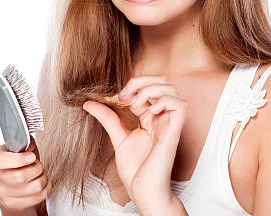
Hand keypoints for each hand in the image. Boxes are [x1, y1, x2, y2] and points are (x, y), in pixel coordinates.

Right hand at [0, 135, 52, 211]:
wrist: (13, 182)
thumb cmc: (18, 161)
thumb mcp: (20, 146)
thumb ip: (25, 142)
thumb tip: (29, 146)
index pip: (0, 161)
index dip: (19, 159)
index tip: (32, 157)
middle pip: (20, 176)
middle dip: (37, 167)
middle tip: (38, 164)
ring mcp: (1, 193)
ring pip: (34, 187)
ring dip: (43, 177)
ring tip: (40, 173)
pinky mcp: (12, 204)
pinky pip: (40, 196)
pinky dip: (46, 187)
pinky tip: (41, 182)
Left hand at [82, 76, 187, 210]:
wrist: (143, 191)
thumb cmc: (136, 171)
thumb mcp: (118, 138)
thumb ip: (107, 118)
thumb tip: (90, 103)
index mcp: (150, 118)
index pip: (147, 88)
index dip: (132, 85)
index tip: (115, 97)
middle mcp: (161, 118)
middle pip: (162, 82)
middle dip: (143, 80)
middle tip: (126, 95)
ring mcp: (169, 124)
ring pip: (172, 89)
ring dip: (152, 89)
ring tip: (136, 103)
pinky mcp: (174, 132)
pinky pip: (180, 105)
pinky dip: (164, 101)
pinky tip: (150, 111)